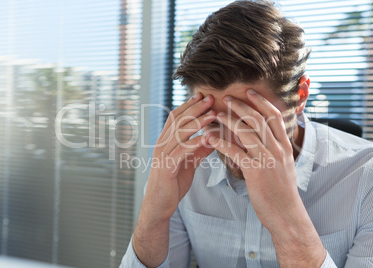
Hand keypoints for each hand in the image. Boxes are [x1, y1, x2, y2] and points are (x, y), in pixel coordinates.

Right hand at [142, 92, 215, 221]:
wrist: (159, 206)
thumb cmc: (173, 184)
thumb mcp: (188, 164)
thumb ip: (198, 151)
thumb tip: (213, 139)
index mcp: (165, 142)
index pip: (175, 117)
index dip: (188, 105)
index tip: (203, 95)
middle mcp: (161, 145)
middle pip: (178, 120)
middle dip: (194, 108)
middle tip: (210, 97)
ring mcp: (162, 155)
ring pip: (179, 133)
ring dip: (197, 122)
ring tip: (212, 114)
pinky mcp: (166, 167)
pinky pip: (181, 151)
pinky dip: (195, 143)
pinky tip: (208, 138)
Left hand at [207, 89, 325, 266]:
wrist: (286, 214)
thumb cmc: (282, 191)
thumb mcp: (283, 165)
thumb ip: (275, 149)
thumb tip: (263, 136)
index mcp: (285, 146)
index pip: (274, 116)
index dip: (261, 101)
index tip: (249, 91)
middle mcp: (278, 149)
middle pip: (258, 119)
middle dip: (241, 106)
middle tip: (226, 98)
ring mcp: (267, 159)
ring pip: (246, 132)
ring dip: (229, 121)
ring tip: (215, 115)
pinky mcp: (255, 171)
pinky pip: (235, 152)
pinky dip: (221, 142)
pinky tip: (210, 138)